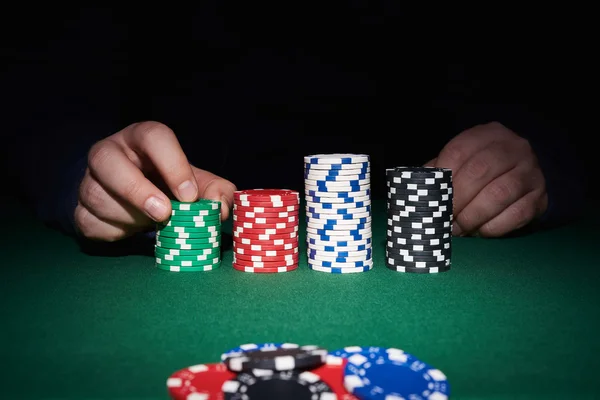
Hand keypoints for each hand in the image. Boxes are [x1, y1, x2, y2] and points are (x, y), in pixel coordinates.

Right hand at [75, 121, 235, 240]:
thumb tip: (220, 209)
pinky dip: (114, 231)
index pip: (153, 136)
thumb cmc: (171, 185)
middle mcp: (110, 152)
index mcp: (143, 138)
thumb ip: (217, 192)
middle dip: (136, 190)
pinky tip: (131, 229)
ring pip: (97, 196)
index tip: (190, 195)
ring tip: (151, 223)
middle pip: (106, 160)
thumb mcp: (199, 184)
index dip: (173, 164)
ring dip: (130, 217)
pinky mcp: (79, 208)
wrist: (139, 200)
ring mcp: (89, 179)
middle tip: (163, 214)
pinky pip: (89, 221)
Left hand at [425, 121, 547, 236]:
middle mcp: (513, 148)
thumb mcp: (463, 160)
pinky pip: (515, 214)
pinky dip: (493, 227)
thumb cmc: (483, 169)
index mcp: (488, 134)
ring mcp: (530, 171)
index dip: (443, 176)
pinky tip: (480, 231)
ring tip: (458, 228)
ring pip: (499, 194)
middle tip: (444, 219)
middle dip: (457, 199)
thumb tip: (419, 189)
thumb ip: (441, 170)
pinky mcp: (539, 196)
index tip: (432, 197)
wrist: (525, 174)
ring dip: (473, 216)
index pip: (459, 151)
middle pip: (479, 171)